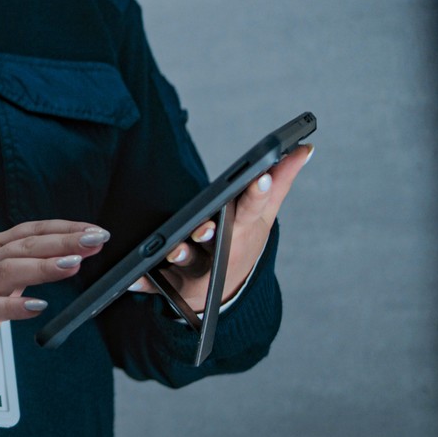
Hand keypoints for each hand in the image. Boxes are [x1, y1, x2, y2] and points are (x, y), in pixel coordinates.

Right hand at [0, 220, 109, 374]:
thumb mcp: (2, 277)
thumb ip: (31, 264)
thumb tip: (72, 253)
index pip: (31, 231)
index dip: (63, 229)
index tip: (94, 231)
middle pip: (24, 247)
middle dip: (61, 242)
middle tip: (93, 241)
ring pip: (7, 272)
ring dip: (41, 267)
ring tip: (72, 265)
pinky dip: (14, 306)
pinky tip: (37, 306)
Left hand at [127, 143, 313, 312]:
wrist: (225, 289)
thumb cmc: (244, 240)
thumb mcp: (264, 214)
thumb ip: (280, 181)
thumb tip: (304, 147)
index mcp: (243, 228)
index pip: (253, 208)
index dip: (258, 194)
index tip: (261, 178)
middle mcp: (222, 250)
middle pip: (219, 240)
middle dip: (212, 232)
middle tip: (206, 226)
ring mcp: (198, 268)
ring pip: (188, 262)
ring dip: (181, 256)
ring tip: (171, 250)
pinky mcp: (173, 283)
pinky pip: (156, 284)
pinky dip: (145, 284)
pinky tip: (133, 281)